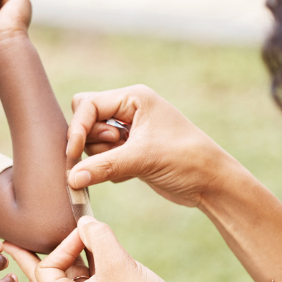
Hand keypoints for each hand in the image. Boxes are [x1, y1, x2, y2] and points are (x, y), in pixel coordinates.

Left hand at [4, 217, 189, 281]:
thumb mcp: (118, 262)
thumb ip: (96, 235)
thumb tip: (83, 223)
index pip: (46, 268)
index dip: (63, 246)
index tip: (87, 235)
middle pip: (43, 279)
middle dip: (29, 258)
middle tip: (6, 244)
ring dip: (69, 260)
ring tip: (66, 242)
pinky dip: (85, 271)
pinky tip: (96, 257)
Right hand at [65, 84, 233, 207]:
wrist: (211, 183)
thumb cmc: (185, 160)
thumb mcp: (142, 160)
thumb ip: (103, 166)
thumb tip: (71, 178)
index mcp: (133, 98)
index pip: (87, 104)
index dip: (78, 129)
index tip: (73, 154)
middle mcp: (129, 110)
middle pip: (86, 119)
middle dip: (90, 140)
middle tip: (114, 149)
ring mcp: (129, 131)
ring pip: (92, 141)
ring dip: (101, 156)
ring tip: (128, 164)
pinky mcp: (129, 151)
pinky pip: (102, 157)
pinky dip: (108, 168)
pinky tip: (132, 173)